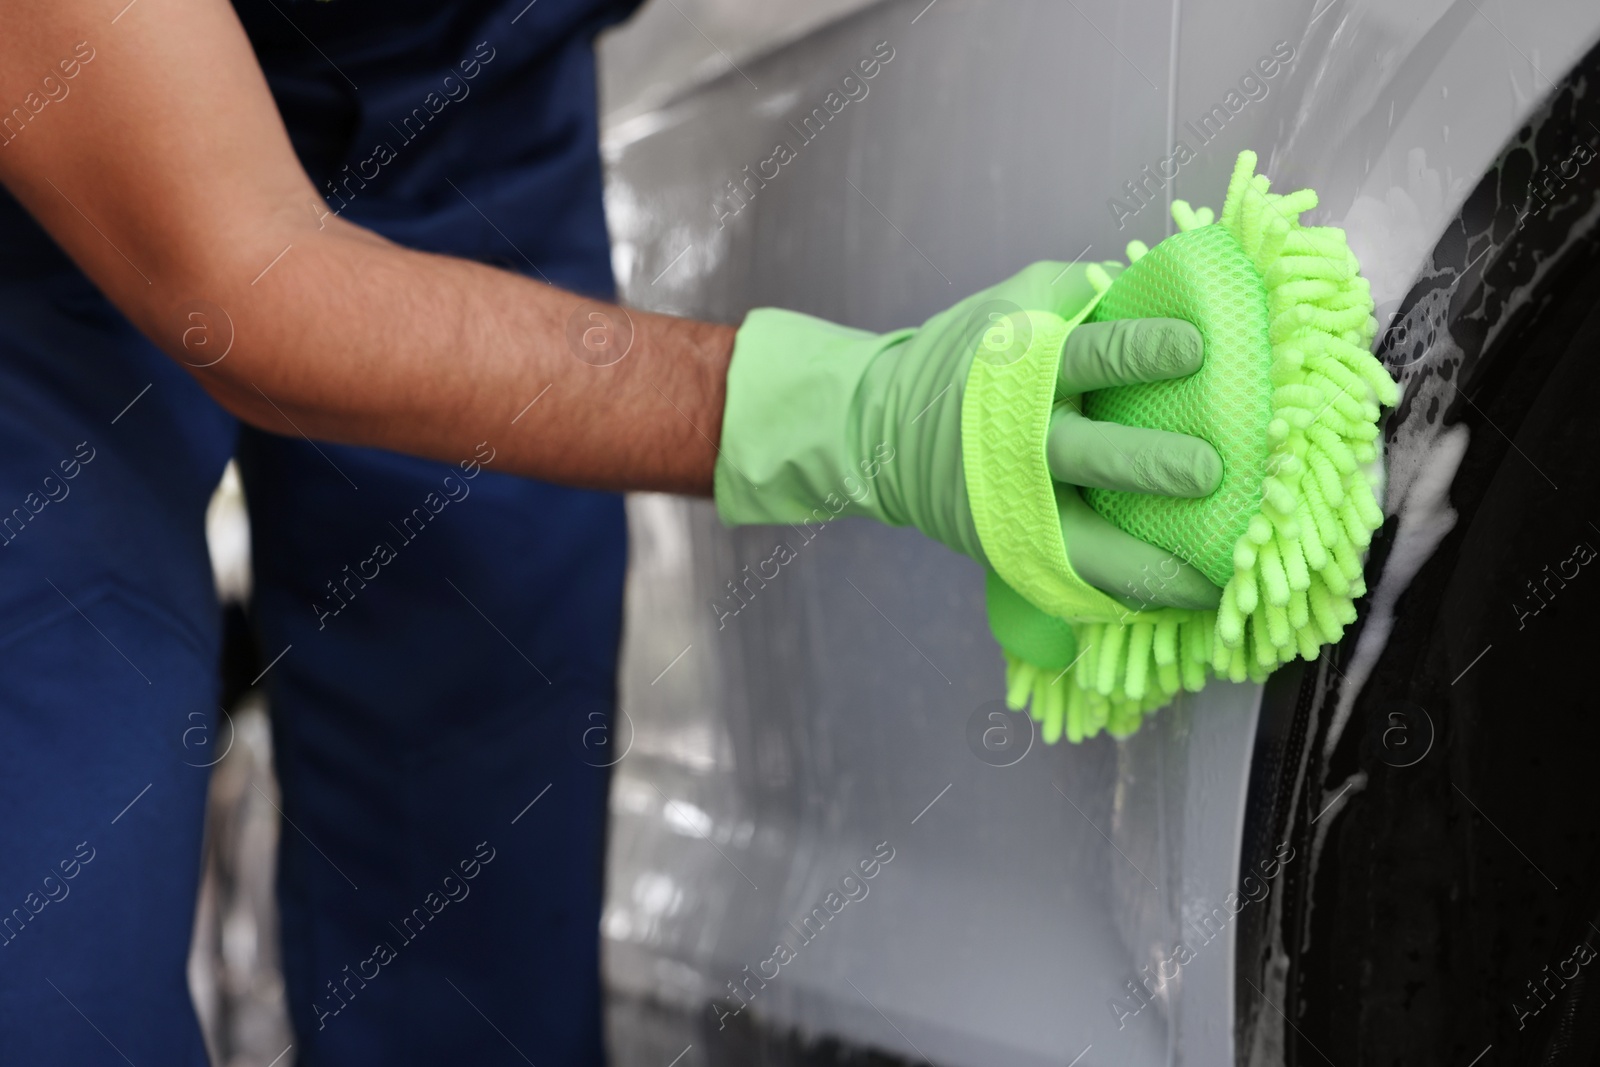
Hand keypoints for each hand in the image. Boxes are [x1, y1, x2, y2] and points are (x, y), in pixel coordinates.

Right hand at [715, 261, 1222, 608]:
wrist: (882, 431)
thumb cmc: (975, 352)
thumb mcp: (1019, 299)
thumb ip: (1093, 289)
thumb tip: (1187, 279)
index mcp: (1020, 366)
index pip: (1087, 356)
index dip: (1140, 352)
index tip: (1195, 348)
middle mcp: (1017, 441)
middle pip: (1087, 456)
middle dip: (1148, 464)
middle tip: (1208, 471)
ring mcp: (1013, 507)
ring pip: (1088, 545)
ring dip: (1155, 563)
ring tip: (1221, 575)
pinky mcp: (1014, 552)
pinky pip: (1083, 582)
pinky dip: (1137, 592)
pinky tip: (1194, 595)